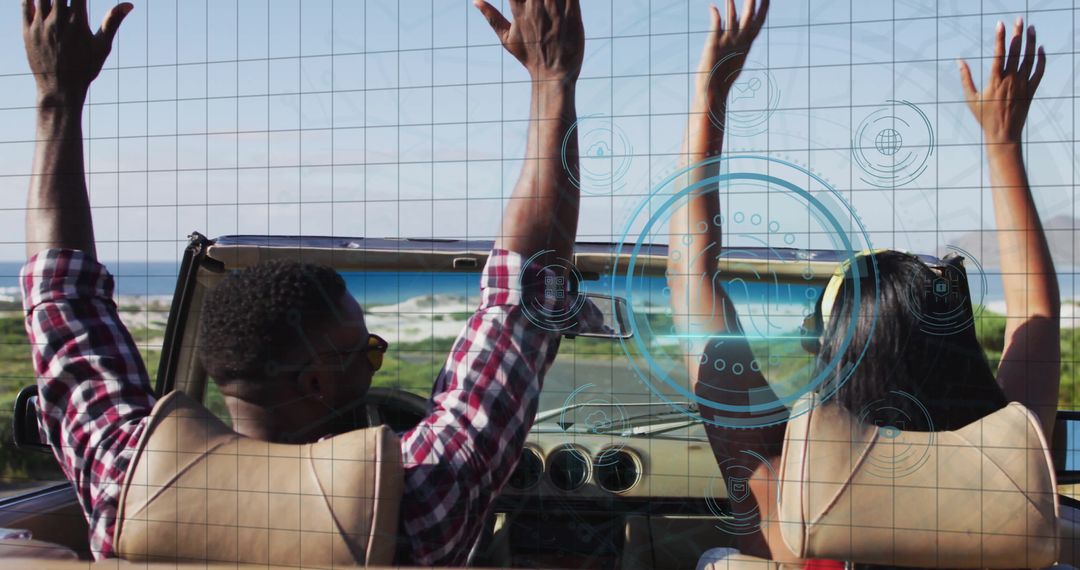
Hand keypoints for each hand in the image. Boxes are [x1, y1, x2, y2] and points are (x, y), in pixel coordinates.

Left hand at [22, 0, 132, 106]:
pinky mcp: (27, 31)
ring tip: (58, 1)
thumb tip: (129, 4)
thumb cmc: (85, 69)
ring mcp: (40, 25)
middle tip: (71, 2)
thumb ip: (113, 22)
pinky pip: (25, 4)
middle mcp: (57, 21)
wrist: (60, 89)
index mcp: (77, 22)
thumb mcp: (102, 47)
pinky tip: (39, 0)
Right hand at [474, 0, 584, 83]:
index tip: (523, 1)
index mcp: (519, 12)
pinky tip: (562, 2)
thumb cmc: (529, 57)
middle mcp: (536, 8)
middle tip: (537, 3)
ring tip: (547, 3)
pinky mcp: (573, 14)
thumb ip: (492, 17)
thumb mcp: (507, 39)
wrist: (554, 75)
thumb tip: (475, 0)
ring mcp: (555, 10)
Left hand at [697, 0, 768, 109]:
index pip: (758, 23)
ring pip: (732, 19)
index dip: (763, 9)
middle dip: (753, 2)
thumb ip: (734, 38)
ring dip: (732, 5)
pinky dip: (715, 17)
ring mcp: (727, 44)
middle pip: (749, 18)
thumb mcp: (733, 55)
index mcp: (746, 45)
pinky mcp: (713, 46)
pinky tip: (712, 7)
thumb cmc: (723, 76)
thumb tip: (732, 22)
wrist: (714, 92)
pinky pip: (715, 28)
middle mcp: (739, 43)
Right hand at [958, 19, 1045, 145]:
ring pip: (1029, 58)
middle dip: (1017, 33)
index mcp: (995, 81)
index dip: (1000, 38)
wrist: (1003, 134)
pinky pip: (1038, 71)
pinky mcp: (1031, 90)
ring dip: (1031, 41)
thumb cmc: (984, 117)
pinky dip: (1041, 59)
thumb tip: (959, 60)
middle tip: (1019, 19)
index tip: (1000, 24)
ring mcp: (1023, 84)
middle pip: (1016, 52)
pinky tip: (1040, 48)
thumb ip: (965, 77)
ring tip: (1030, 27)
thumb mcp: (970, 98)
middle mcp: (1010, 80)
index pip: (999, 54)